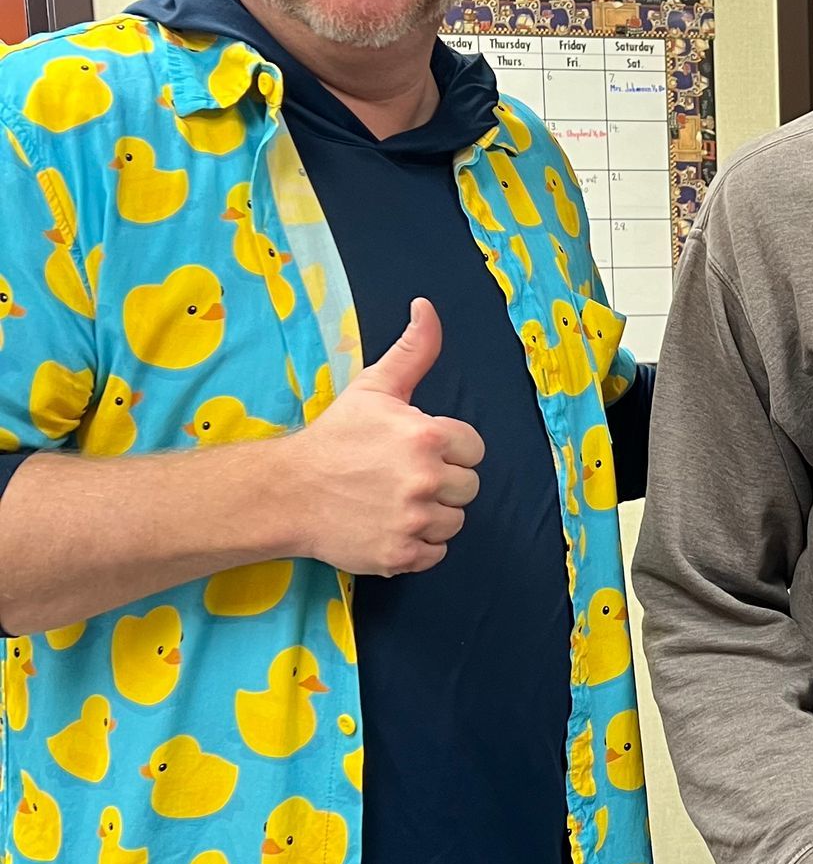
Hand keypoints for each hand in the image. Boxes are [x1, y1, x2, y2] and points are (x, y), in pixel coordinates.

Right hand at [284, 299, 484, 574]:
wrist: (288, 492)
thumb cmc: (335, 437)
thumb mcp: (375, 387)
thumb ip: (414, 350)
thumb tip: (427, 307)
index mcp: (427, 437)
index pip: (473, 449)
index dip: (448, 449)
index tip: (417, 450)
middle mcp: (425, 480)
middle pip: (468, 487)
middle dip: (442, 481)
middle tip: (402, 475)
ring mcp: (413, 521)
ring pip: (455, 522)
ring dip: (432, 514)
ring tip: (395, 500)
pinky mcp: (400, 555)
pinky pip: (435, 553)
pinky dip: (419, 544)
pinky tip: (391, 525)